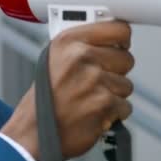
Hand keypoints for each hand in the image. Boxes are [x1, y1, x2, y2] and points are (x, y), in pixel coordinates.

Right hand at [0, 21, 134, 159]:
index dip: (122, 40)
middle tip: (98, 80)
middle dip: (116, 72)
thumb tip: (110, 40)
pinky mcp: (104, 103)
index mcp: (69, 40)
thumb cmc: (43, 99)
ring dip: (113, 95)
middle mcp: (81, 56)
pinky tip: (93, 112)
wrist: (33, 132)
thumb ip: (81, 46)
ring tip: (90, 99)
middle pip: (126, 58)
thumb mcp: (53, 59)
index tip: (119, 46)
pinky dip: (113, 113)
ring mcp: (94, 79)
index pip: (118, 29)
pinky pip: (125, 106)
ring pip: (126, 84)